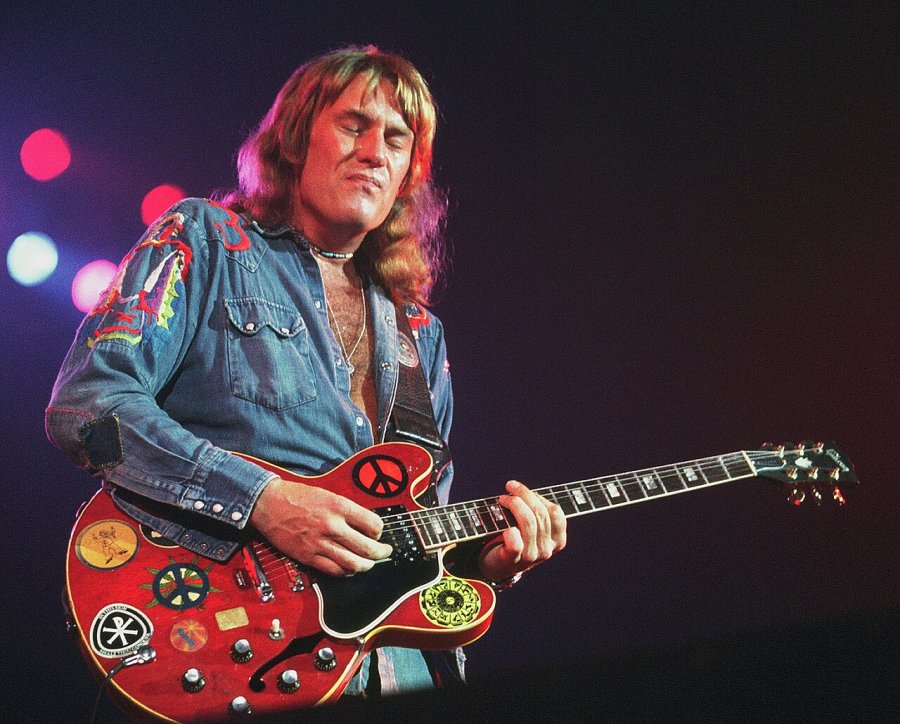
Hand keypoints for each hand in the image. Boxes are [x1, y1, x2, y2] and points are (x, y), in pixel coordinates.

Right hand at [249, 477, 391, 575]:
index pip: (373, 524)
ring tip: (370, 563)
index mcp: (339, 506)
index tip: (378, 532)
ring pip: (353, 563)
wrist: (268, 503)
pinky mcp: (308, 556)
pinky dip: (346, 572)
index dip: (379, 531)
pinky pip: (334, 570)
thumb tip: (365, 525)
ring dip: (366, 566)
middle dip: (381, 552)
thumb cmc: (297, 496)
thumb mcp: (328, 494)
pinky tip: (349, 568)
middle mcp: (332, 525)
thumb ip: (346, 510)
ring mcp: (320, 543)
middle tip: (385, 552)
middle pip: (367, 547)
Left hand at [478, 480, 566, 582]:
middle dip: (524, 494)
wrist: (499, 566)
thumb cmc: (518, 539)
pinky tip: (505, 525)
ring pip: (528, 522)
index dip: (539, 496)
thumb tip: (523, 489)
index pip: (556, 513)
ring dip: (514, 504)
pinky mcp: (514, 560)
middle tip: (509, 487)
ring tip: (502, 499)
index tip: (521, 488)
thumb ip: (537, 512)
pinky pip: (515, 542)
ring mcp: (532, 556)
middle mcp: (547, 549)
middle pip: (540, 513)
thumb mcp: (534, 528)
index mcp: (558, 540)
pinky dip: (509, 531)